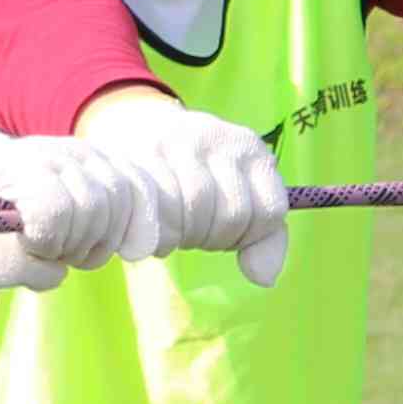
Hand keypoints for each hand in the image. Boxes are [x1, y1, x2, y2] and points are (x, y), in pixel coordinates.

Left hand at [0, 130, 153, 293]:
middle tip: (53, 253)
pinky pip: (140, 188)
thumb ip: (18, 268)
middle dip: (78, 244)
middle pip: (96, 206)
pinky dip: (139, 219)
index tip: (26, 245)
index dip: (45, 243)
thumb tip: (61, 272)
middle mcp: (55, 149)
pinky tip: (132, 245)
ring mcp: (85, 151)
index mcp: (16, 166)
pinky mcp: (106, 162)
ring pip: (123, 197)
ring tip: (75, 247)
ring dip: (105, 238)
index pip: (53, 210)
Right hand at [83, 95, 292, 287]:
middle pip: (230, 218)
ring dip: (180, 239)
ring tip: (169, 230)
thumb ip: (263, 236)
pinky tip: (145, 231)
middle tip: (190, 231)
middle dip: (210, 238)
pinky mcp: (136, 159)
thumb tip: (264, 277)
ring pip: (192, 219)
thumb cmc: (194, 173)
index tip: (223, 232)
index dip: (246, 236)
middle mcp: (217, 139)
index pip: (267, 212)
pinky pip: (154, 216)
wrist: (134, 126)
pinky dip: (152, 236)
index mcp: (250, 149)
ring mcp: (174, 145)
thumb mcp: (237, 192)